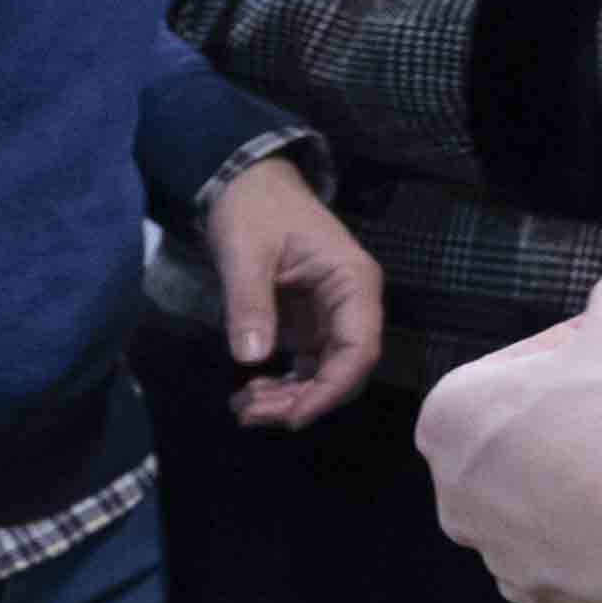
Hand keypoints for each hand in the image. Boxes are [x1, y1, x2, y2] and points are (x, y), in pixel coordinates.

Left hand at [202, 156, 383, 428]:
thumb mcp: (245, 252)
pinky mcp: (307, 323)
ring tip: (242, 408)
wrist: (244, 185)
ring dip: (288, 399)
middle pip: (342, 370)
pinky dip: (280, 385)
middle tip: (249, 415)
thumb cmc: (253, 210)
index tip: (293, 416)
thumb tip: (250, 359)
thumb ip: (249, 303)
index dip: (330, 389)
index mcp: (353, 283)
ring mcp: (329, 316)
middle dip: (302, 400)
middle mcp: (350, 304)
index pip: (359, 349)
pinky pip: (304, 365)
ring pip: (323, 374)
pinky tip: (247, 394)